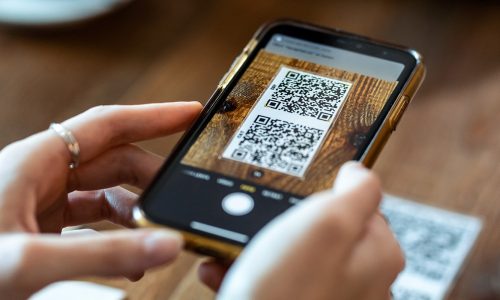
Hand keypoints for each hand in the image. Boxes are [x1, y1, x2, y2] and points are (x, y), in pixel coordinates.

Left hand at [0, 101, 202, 298]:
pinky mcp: (41, 230)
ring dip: (136, 214)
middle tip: (183, 195)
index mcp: (38, 162)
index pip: (110, 125)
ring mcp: (41, 204)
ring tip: (157, 238)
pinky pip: (91, 225)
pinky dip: (116, 238)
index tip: (192, 115)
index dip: (154, 117)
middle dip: (152, 179)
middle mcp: (42, 177)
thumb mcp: (30, 260)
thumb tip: (167, 245)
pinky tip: (129, 262)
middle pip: (114, 162)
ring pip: (105, 195)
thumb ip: (102, 255)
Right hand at [199, 162, 403, 299]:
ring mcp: (331, 298)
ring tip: (230, 249)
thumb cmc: (290, 294)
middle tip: (257, 222)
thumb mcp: (327, 223)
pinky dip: (250, 273)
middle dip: (284, 223)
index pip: (360, 204)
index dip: (325, 196)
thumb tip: (360, 173)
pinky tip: (226, 272)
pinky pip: (277, 281)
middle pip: (322, 231)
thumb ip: (356, 191)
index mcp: (379, 254)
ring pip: (294, 257)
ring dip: (259, 248)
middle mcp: (363, 281)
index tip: (298, 199)